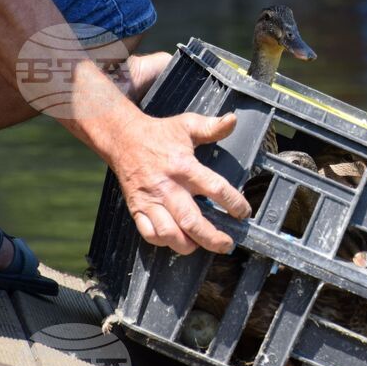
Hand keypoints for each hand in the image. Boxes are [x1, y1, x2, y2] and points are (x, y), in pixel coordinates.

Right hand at [111, 112, 251, 254]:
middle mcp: (167, 187)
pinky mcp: (137, 209)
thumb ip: (212, 127)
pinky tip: (178, 241)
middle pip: (192, 221)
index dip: (234, 203)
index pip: (215, 188)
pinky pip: (149, 234)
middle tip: (228, 244)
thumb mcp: (187, 124)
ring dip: (188, 245)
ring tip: (202, 245)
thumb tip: (233, 120)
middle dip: (213, 238)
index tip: (244, 212)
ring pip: (169, 233)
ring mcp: (150, 200)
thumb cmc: (160, 133)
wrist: (122, 139)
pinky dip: (165, 243)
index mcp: (184, 166)